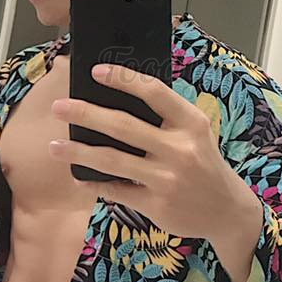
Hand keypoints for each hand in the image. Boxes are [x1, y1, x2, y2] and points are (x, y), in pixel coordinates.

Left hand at [49, 63, 261, 245]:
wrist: (227, 209)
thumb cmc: (203, 162)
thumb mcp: (196, 132)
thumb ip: (166, 116)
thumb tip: (116, 97)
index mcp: (190, 123)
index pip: (154, 92)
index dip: (123, 79)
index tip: (95, 72)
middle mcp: (179, 148)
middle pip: (123, 126)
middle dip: (86, 114)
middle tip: (59, 107)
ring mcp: (167, 178)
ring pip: (112, 160)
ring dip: (78, 152)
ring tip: (54, 146)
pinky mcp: (157, 204)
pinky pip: (116, 190)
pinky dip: (93, 183)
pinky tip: (78, 176)